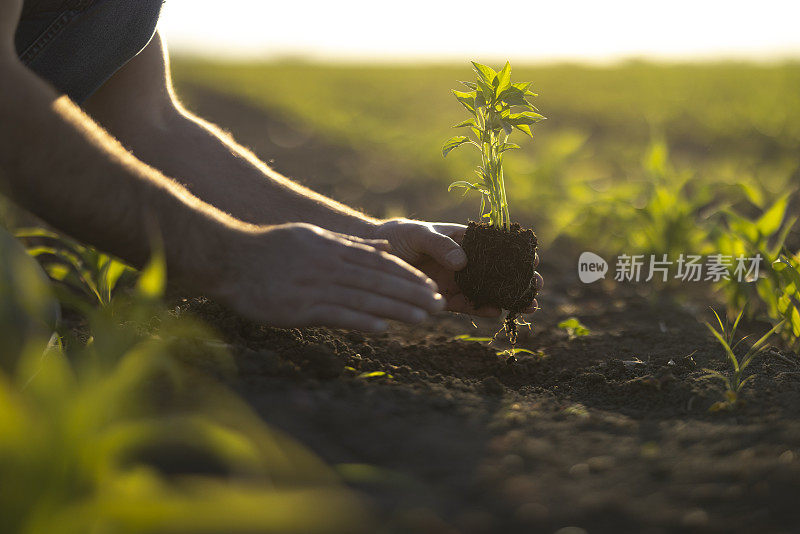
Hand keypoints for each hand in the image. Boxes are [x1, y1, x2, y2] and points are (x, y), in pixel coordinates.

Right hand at [209, 223, 444, 330]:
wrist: (230, 257)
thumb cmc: (271, 247)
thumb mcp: (313, 237)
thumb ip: (349, 245)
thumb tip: (383, 249)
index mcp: (334, 249)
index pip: (380, 263)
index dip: (408, 276)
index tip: (431, 287)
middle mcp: (329, 265)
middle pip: (379, 280)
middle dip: (412, 293)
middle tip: (439, 305)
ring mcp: (315, 286)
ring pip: (365, 298)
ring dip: (397, 309)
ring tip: (424, 319)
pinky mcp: (299, 307)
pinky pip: (337, 315)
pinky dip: (361, 321)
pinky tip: (383, 329)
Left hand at [374, 218, 542, 316]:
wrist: (373, 256)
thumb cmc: (399, 237)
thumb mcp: (418, 234)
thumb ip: (440, 245)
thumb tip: (462, 261)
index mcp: (462, 239)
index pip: (495, 244)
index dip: (515, 251)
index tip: (533, 257)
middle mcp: (464, 261)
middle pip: (498, 270)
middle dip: (519, 278)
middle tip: (537, 286)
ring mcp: (456, 281)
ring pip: (488, 291)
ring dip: (508, 298)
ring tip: (529, 306)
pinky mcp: (444, 298)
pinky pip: (467, 305)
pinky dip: (482, 310)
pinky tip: (497, 313)